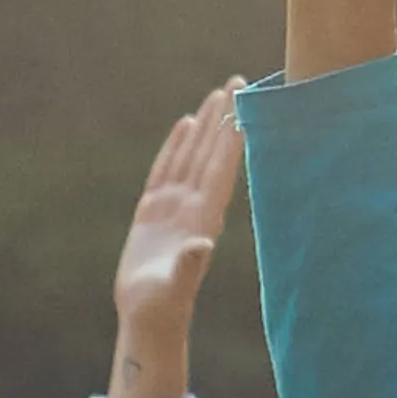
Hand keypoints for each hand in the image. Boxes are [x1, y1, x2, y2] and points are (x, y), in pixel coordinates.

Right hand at [108, 84, 243, 397]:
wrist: (149, 317)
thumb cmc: (162, 306)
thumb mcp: (175, 284)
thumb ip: (189, 264)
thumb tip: (203, 244)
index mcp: (203, 218)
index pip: (222, 168)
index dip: (233, 136)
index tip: (248, 106)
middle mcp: (194, 206)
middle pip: (211, 151)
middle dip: (225, 117)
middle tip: (238, 80)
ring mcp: (175, 206)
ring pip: (191, 154)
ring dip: (205, 126)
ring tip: (216, 93)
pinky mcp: (154, 210)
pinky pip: (166, 168)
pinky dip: (176, 146)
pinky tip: (184, 126)